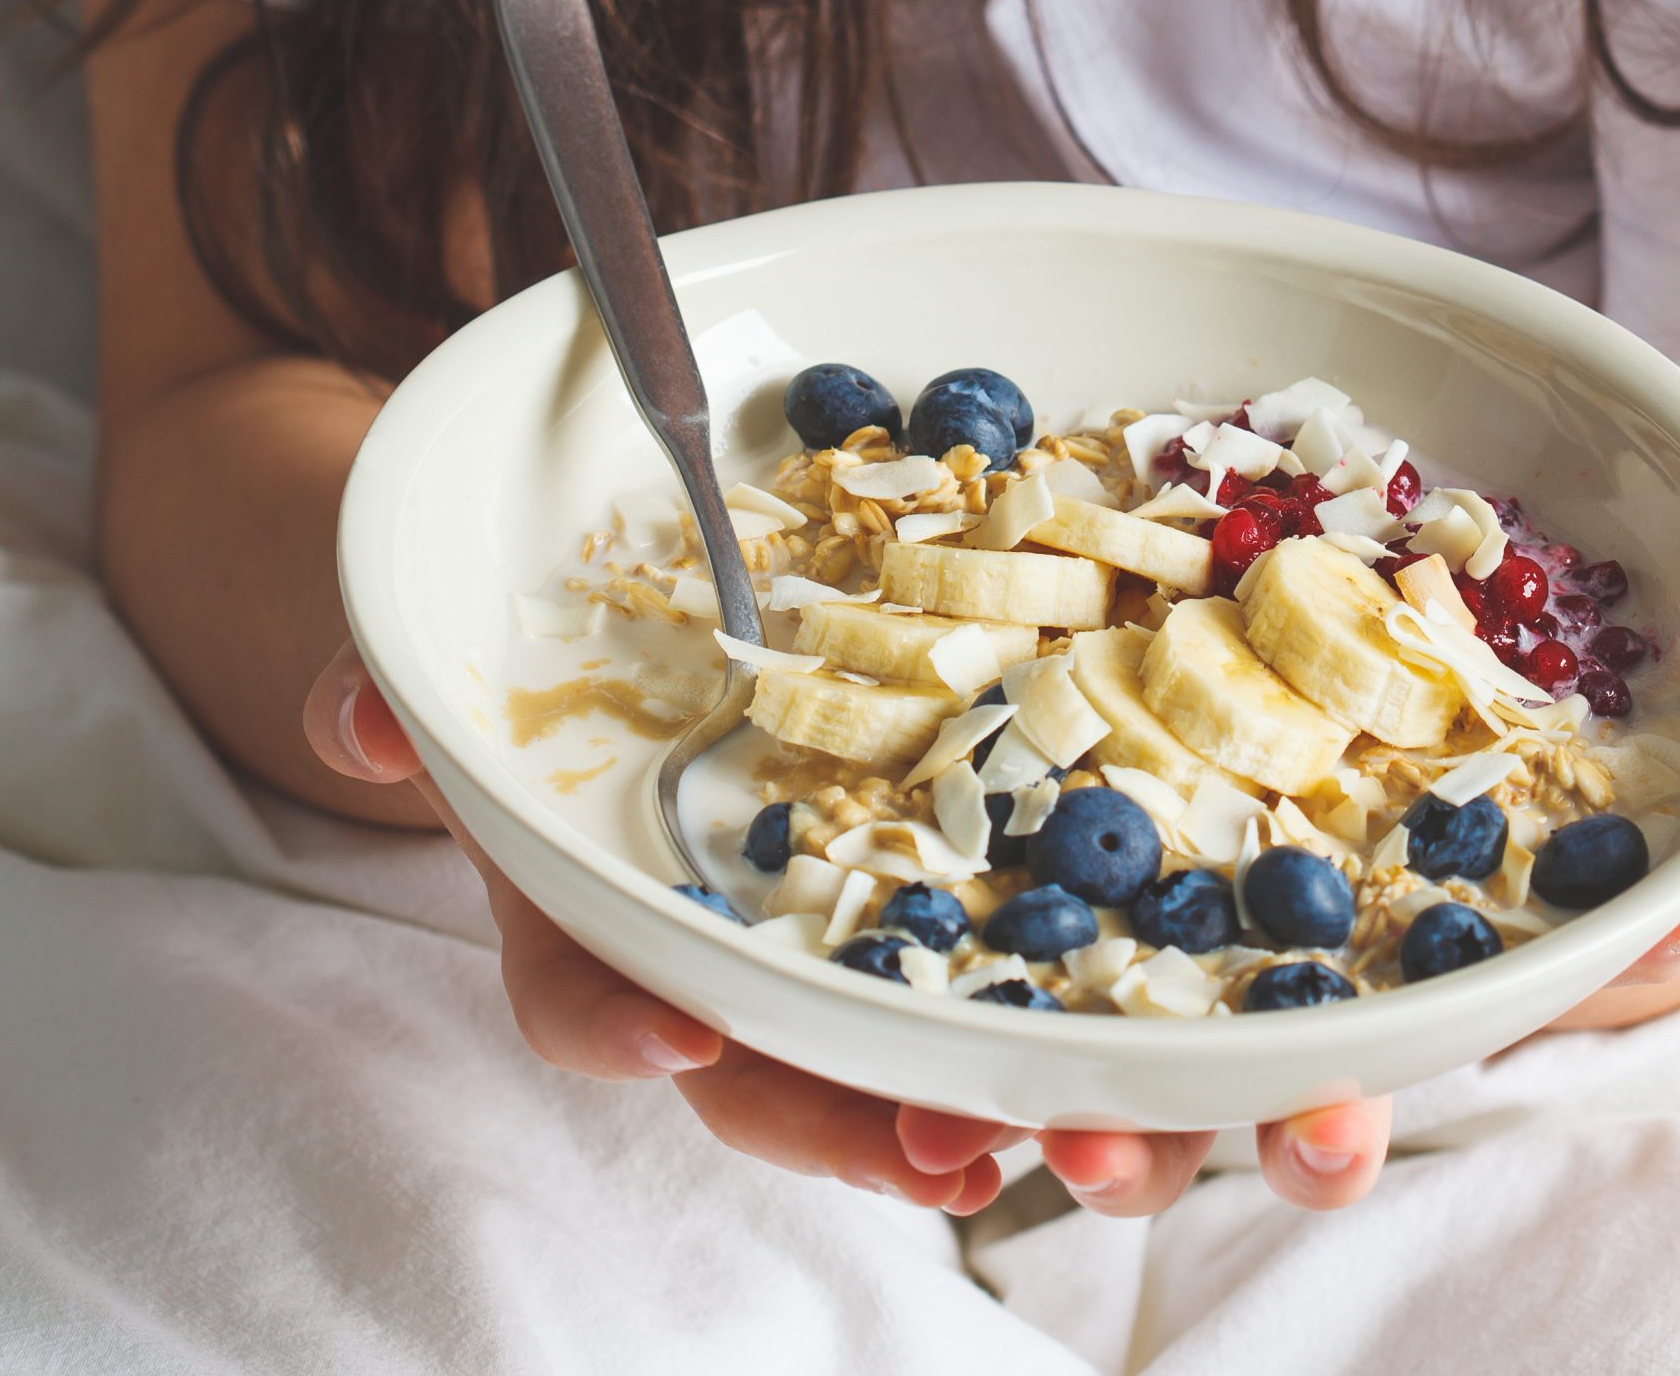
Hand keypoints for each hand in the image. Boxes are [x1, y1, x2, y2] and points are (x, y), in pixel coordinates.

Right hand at [302, 641, 1679, 1216]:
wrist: (668, 525)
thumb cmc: (588, 585)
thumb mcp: (501, 607)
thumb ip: (434, 668)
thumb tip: (356, 711)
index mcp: (653, 873)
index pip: (614, 980)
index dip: (633, 1019)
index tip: (677, 1037)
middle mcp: (796, 913)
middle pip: (833, 1066)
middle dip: (899, 1125)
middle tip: (962, 1153)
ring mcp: (942, 889)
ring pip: (1008, 1036)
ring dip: (1096, 1107)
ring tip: (1166, 1144)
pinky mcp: (1085, 842)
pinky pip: (1152, 942)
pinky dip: (1234, 1012)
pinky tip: (1323, 1057)